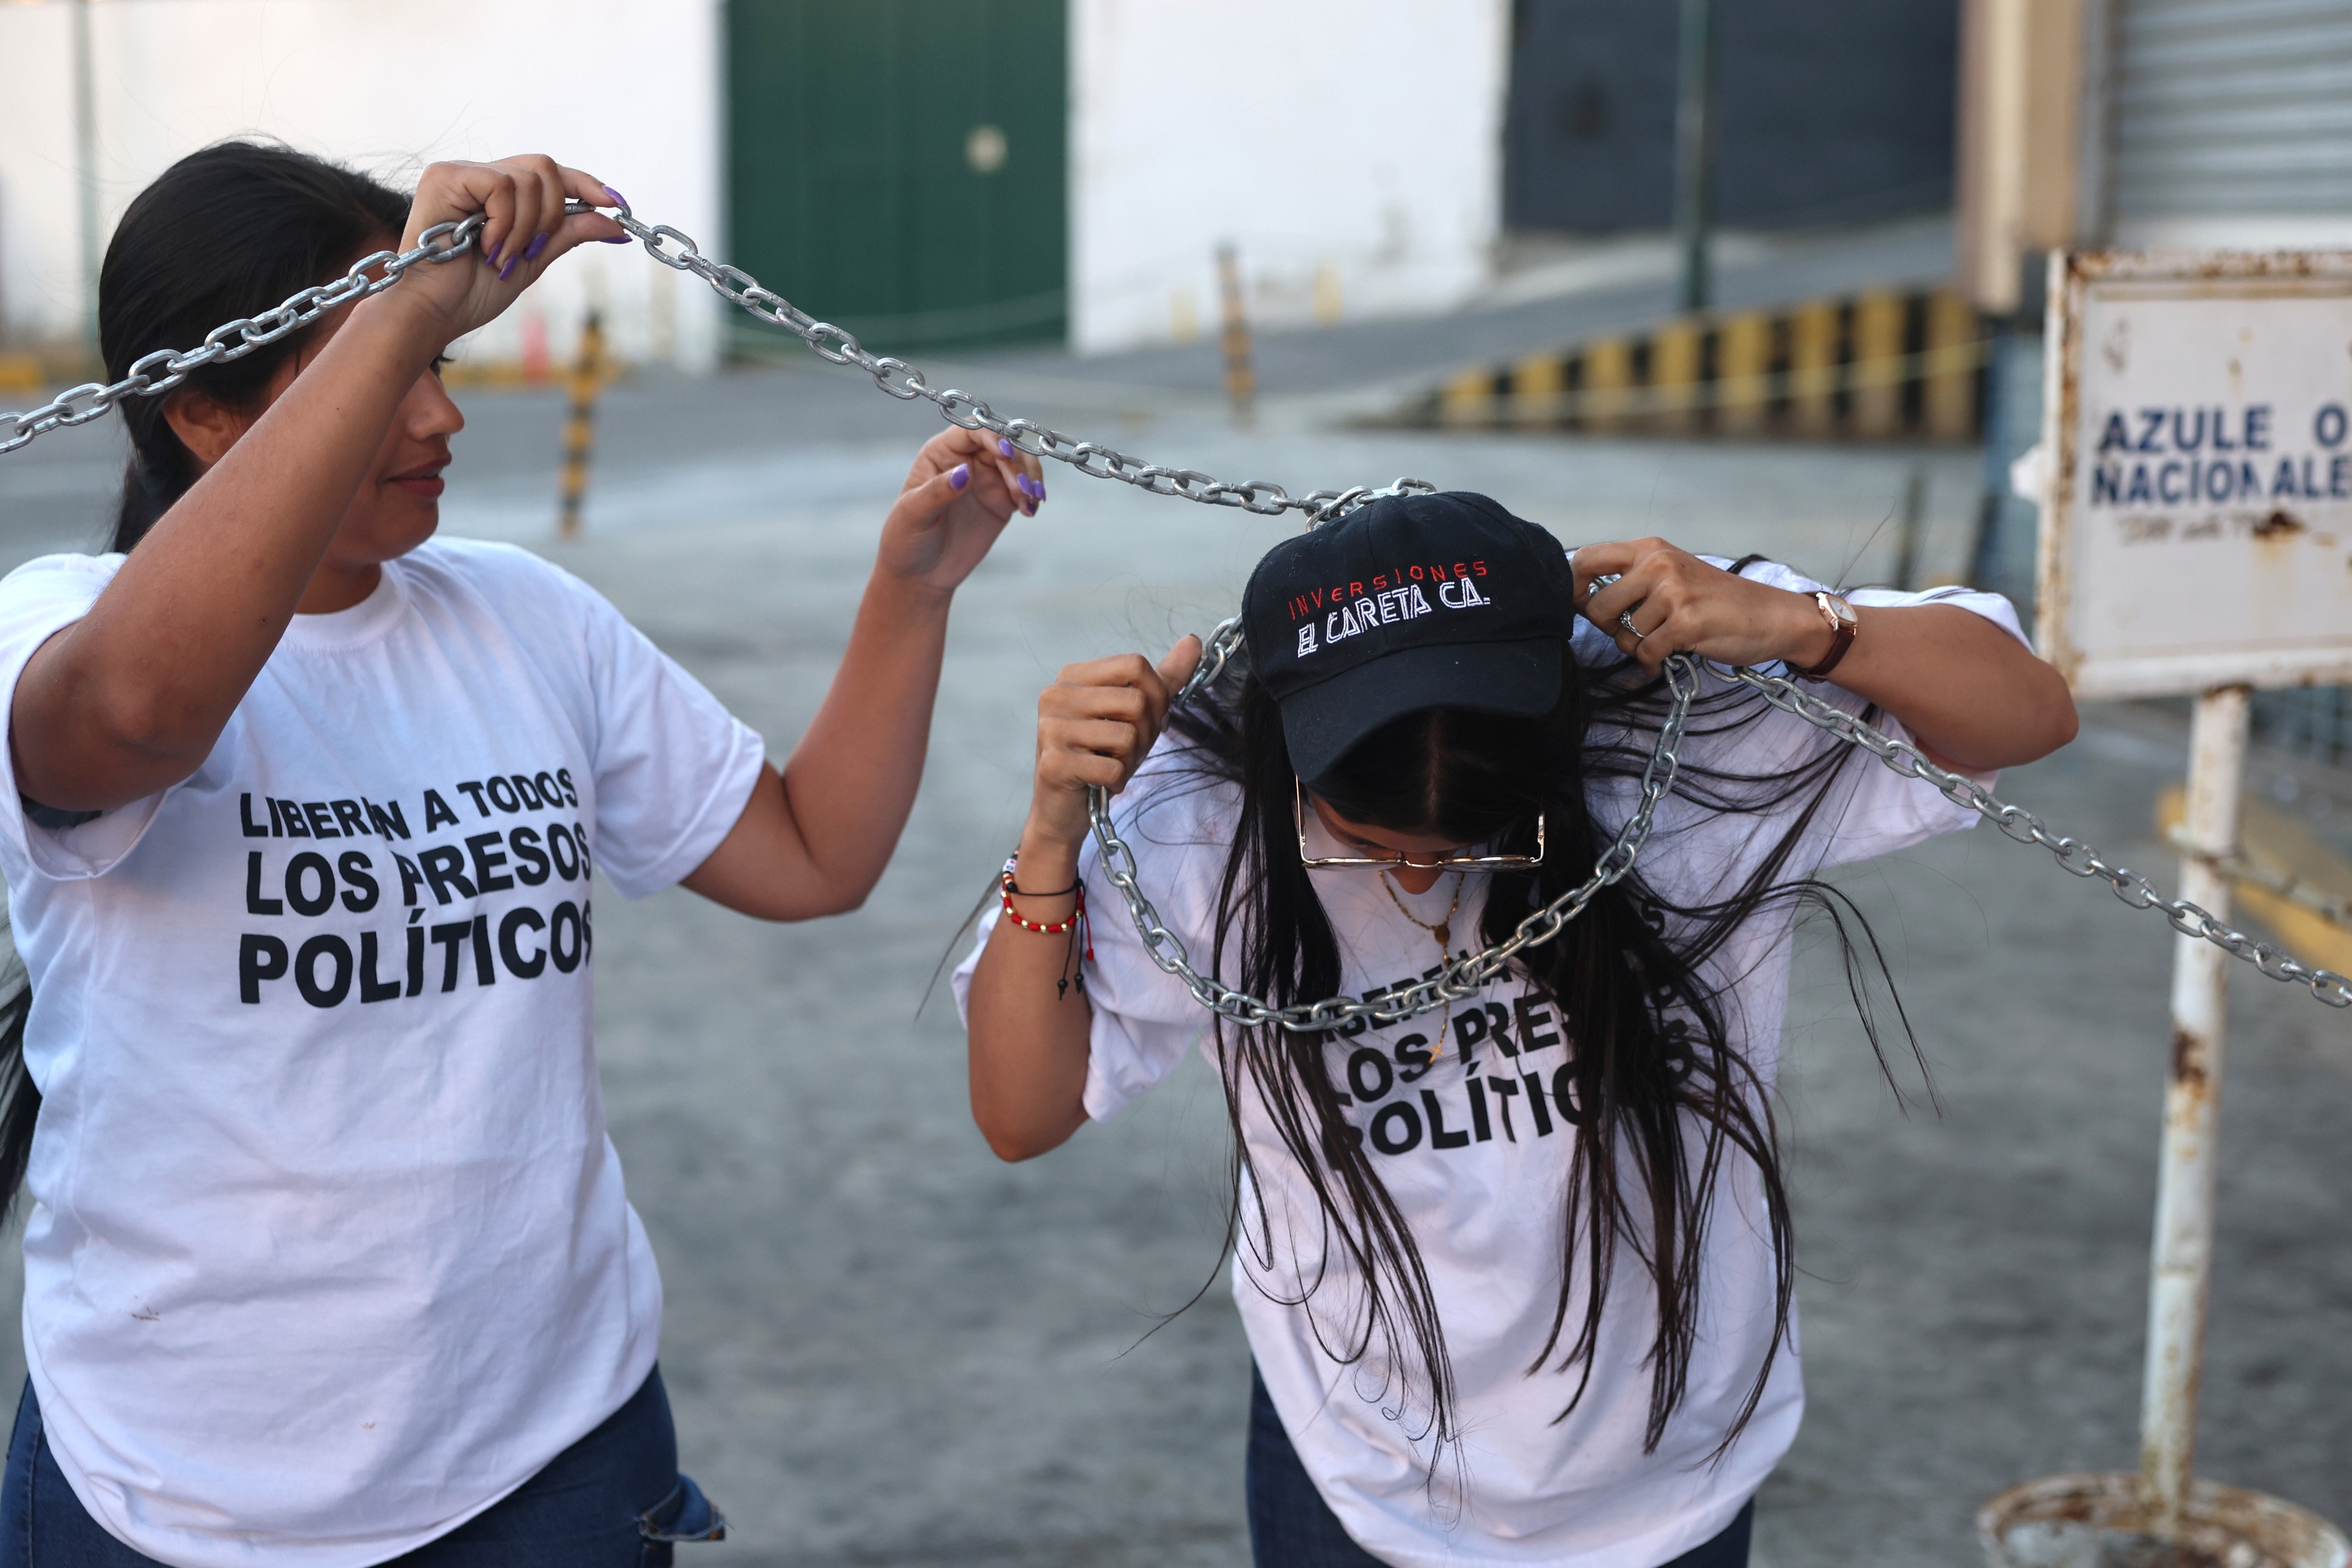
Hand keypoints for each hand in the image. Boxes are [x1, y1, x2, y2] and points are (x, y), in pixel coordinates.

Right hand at [373, 156, 627, 343]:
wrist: (434, 312)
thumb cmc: (472, 292)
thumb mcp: (533, 260)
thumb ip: (566, 234)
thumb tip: (614, 221)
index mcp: (498, 194)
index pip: (551, 174)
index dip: (586, 184)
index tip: (617, 204)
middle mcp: (478, 176)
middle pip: (544, 167)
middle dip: (552, 214)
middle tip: (531, 251)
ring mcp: (460, 172)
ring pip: (527, 179)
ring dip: (525, 229)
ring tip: (500, 256)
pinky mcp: (444, 177)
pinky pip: (502, 186)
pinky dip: (505, 223)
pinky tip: (486, 246)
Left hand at [875, 428, 1043, 592]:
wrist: (920, 575)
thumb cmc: (906, 539)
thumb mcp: (914, 514)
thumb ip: (938, 491)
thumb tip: (965, 471)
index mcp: (941, 453)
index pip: (972, 431)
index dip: (992, 436)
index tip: (1005, 454)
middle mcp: (967, 460)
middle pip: (1003, 444)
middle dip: (1017, 463)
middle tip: (1022, 490)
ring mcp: (987, 480)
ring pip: (1020, 463)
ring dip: (1030, 477)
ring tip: (1029, 502)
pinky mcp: (1002, 502)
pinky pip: (1025, 489)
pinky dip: (1033, 495)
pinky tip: (1030, 510)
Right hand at [1021, 637, 1202, 857]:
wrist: (1063, 809)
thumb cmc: (1100, 756)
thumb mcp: (1135, 713)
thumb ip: (1164, 678)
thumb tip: (1193, 641)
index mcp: (1073, 675)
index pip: (1135, 664)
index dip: (1155, 696)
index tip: (1143, 720)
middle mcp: (1056, 695)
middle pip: (1136, 700)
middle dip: (1144, 734)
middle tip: (1124, 751)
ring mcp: (1050, 728)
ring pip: (1127, 736)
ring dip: (1130, 760)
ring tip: (1109, 766)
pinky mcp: (1053, 763)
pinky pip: (1113, 768)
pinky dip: (1116, 781)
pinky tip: (1098, 782)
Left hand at [1573, 538, 1834, 674]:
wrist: (1771, 616)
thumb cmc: (1717, 601)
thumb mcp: (1672, 574)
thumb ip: (1632, 580)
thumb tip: (1581, 599)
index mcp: (1650, 549)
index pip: (1586, 559)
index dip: (1572, 588)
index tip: (1581, 606)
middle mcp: (1658, 563)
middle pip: (1596, 605)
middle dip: (1608, 628)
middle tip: (1632, 631)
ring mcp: (1673, 592)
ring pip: (1624, 633)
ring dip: (1637, 646)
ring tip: (1663, 639)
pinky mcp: (1686, 622)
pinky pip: (1646, 652)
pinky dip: (1653, 661)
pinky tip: (1669, 655)